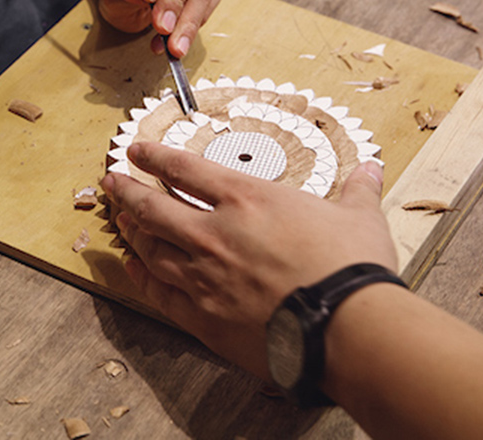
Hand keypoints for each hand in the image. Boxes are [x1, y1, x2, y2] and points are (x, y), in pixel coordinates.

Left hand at [101, 142, 396, 379]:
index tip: (137, 151)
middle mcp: (215, 233)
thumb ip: (356, 192)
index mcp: (248, 199)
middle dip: (128, 191)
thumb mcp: (359, 219)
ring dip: (132, 232)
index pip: (186, 169)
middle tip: (111, 181)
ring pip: (152, 249)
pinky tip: (131, 269)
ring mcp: (204, 276)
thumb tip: (371, 171)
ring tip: (121, 221)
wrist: (346, 330)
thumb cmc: (351, 270)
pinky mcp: (203, 317)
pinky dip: (141, 278)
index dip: (156, 157)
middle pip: (154, 207)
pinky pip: (160, 294)